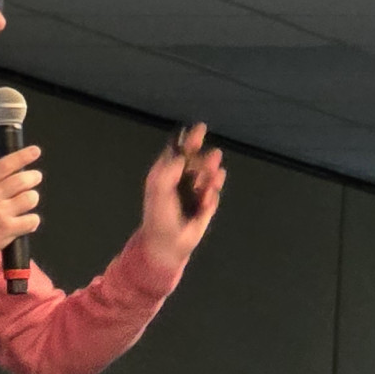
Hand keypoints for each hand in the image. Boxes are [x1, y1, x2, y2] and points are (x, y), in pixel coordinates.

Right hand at [0, 144, 41, 263]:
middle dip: (33, 177)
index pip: (6, 164)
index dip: (23, 156)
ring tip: (27, 201)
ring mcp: (0, 214)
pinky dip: (32, 220)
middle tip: (35, 177)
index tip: (35, 151)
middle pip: (22, 180)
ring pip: (30, 198)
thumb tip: (13, 175)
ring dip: (32, 198)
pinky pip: (32, 220)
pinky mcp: (8, 231)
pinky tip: (25, 221)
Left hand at [141, 123, 225, 273]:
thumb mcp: (159, 188)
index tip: (199, 129)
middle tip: (214, 155)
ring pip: (209, 176)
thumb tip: (183, 155)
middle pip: (198, 161)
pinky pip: (213, 195)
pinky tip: (206, 200)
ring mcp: (196, 192)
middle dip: (206, 158)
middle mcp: (183, 179)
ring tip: (215, 173)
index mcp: (168, 173)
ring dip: (213, 173)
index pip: (180, 151)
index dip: (189, 140)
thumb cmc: (159, 215)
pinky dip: (211, 196)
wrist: (167, 244)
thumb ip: (169, 169)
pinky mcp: (206, 206)